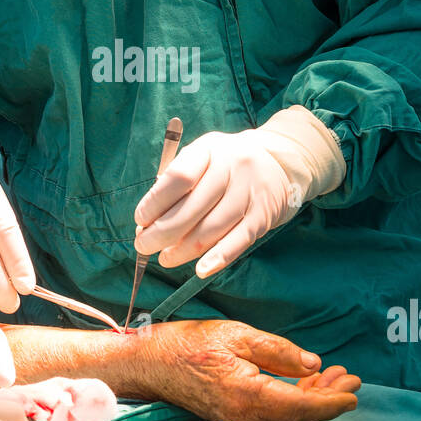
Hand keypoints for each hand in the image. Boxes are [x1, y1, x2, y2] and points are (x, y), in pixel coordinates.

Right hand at [121, 318, 360, 420]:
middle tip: (351, 378)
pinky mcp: (233, 414)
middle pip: (299, 415)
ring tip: (334, 376)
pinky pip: (272, 413)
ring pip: (287, 415)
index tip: (354, 392)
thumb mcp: (238, 336)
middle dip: (329, 397)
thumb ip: (278, 352)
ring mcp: (239, 418)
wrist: (150, 362)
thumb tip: (313, 365)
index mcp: (249, 396)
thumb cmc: (189, 343)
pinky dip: (293, 399)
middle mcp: (246, 415)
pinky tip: (304, 383)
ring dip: (313, 398)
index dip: (332, 401)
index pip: (302, 406)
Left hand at [134, 130, 293, 276]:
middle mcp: (231, 168)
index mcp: (208, 150)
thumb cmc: (227, 163)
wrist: (280, 162)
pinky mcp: (263, 215)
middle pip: (190, 209)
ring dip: (182, 251)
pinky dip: (217, 259)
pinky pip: (237, 241)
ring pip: (210, 230)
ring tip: (165, 258)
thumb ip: (176, 182)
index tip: (140, 219)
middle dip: (161, 234)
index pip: (178, 178)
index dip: (154, 202)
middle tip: (144, 246)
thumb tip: (148, 222)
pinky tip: (199, 270)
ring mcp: (249, 192)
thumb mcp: (203, 156)